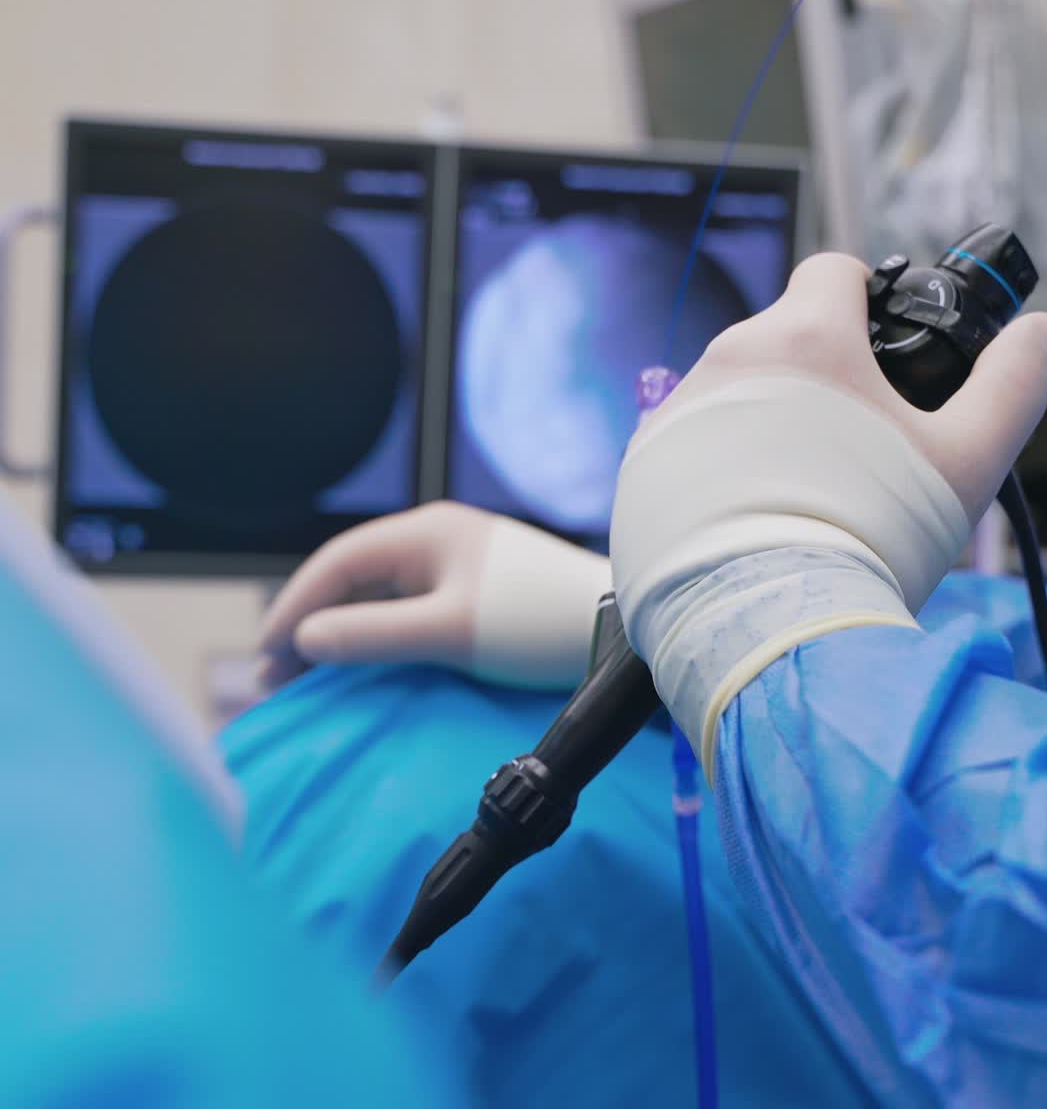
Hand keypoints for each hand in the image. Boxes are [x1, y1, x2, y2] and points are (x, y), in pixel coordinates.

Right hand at [258, 501, 611, 690]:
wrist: (615, 627)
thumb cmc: (535, 622)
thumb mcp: (449, 630)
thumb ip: (373, 635)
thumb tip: (303, 640)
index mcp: (426, 531)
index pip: (338, 563)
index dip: (296, 606)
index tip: (266, 655)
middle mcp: (436, 539)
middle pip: (354, 579)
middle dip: (313, 623)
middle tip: (277, 679)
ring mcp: (456, 565)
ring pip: (380, 597)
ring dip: (344, 634)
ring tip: (310, 680)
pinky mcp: (474, 593)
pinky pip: (408, 611)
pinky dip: (378, 639)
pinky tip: (364, 669)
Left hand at [610, 252, 1046, 768]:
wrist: (767, 628)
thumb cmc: (873, 536)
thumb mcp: (968, 459)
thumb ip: (1013, 383)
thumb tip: (1046, 331)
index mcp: (805, 336)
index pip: (833, 271)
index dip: (866, 298)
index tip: (881, 348)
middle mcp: (727, 357)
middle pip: (784, 334)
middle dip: (820, 372)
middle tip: (855, 443)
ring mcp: (675, 410)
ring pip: (736, 388)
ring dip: (768, 416)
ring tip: (804, 489)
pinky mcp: (642, 464)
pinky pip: (691, 439)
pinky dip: (720, 460)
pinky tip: (752, 514)